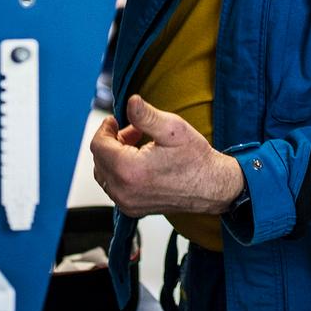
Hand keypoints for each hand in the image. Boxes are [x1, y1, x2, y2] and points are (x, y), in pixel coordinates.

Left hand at [89, 95, 244, 217]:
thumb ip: (146, 115)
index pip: (98, 145)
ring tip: (137, 145)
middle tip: (134, 131)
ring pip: (104, 174)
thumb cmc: (195, 158)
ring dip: (115, 156)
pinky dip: (120, 172)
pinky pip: (114, 187)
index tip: (116, 120)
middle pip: (99, 160)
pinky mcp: (133, 209)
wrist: (212, 186)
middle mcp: (124, 191)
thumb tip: (130, 102)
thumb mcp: (173, 129)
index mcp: (129, 171)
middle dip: (112, 141)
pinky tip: (139, 162)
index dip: (105, 128)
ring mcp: (127, 203)